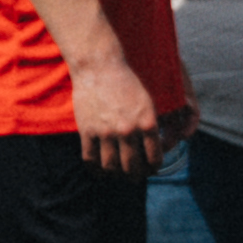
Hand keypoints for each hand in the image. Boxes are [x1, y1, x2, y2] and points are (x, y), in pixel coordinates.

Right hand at [64, 50, 168, 181]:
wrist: (99, 66)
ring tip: (117, 173)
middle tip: (135, 175)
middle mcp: (128, 130)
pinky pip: (90, 159)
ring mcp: (106, 132)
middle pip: (133, 167)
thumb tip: (152, 146)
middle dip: (135, 176)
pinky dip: (95, 169)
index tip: (151, 168)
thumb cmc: (125, 82)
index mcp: (147, 123)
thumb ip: (150, 125)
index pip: (154, 158)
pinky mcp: (87, 130)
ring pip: (111, 167)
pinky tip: (99, 170)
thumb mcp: (147, 102)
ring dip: (116, 174)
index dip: (154, 168)